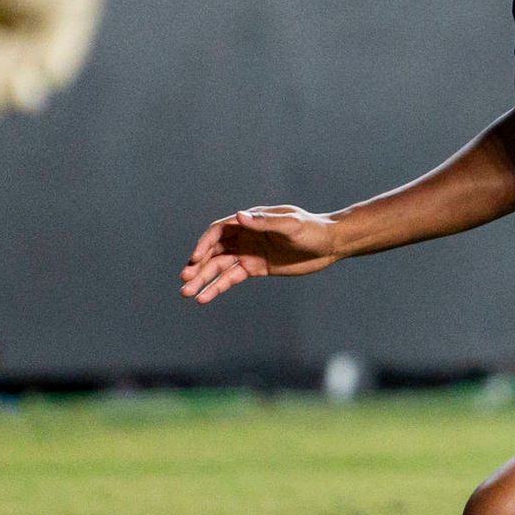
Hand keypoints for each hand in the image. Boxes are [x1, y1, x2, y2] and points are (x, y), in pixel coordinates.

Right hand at [181, 204, 350, 300]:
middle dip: (198, 266)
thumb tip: (239, 216)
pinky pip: (231, 278)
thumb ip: (264, 222)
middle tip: (184, 280)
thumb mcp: (290, 225)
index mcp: (250, 221)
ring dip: (203, 279)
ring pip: (219, 267)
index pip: (219, 231)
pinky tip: (204, 298)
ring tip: (187, 294)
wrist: (329, 245)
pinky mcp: (256, 268)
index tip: (195, 259)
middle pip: (214, 251)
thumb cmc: (312, 229)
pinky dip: (217, 287)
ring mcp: (249, 252)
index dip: (204, 244)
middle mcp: (245, 236)